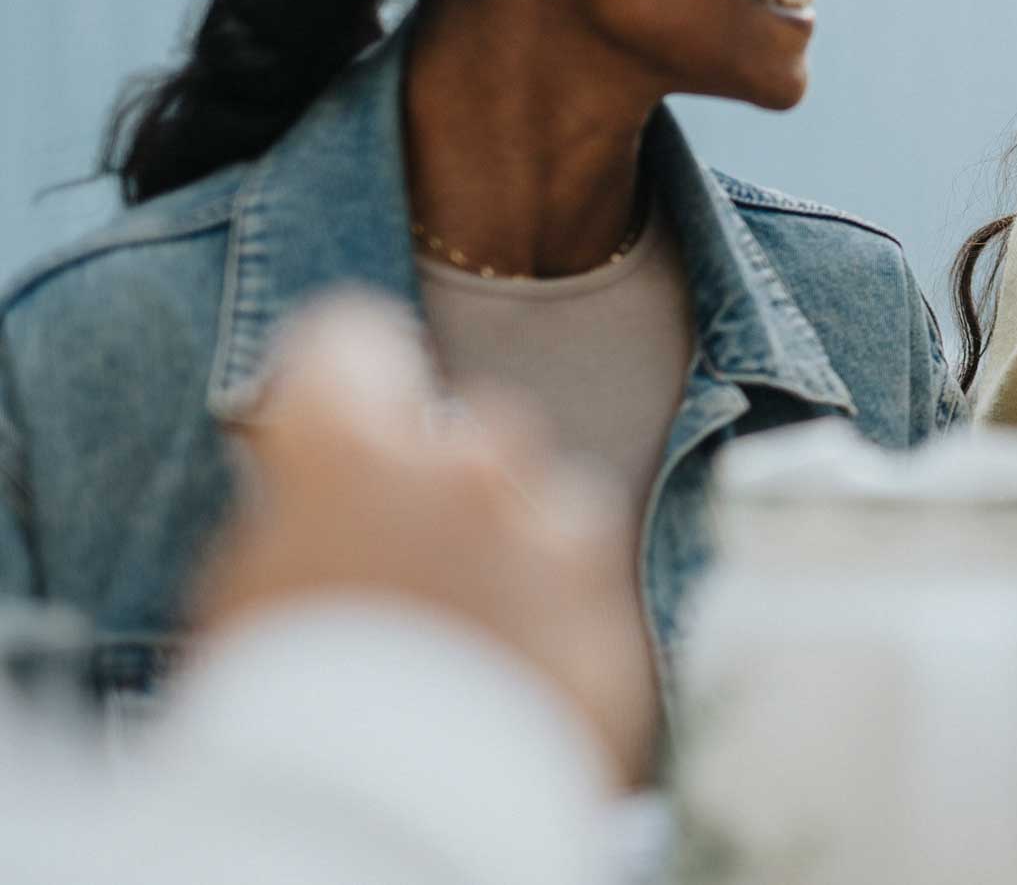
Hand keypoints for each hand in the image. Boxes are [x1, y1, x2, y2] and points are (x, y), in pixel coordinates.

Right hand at [193, 292, 657, 786]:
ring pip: (553, 501)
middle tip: (421, 563)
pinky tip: (522, 676)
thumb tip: (328, 470)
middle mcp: (464, 466)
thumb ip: (309, 499)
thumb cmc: (283, 715)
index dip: (345, 377)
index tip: (349, 413)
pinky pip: (593, 585)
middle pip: (476, 426)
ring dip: (525, 547)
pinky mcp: (610, 609)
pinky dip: (566, 618)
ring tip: (476, 636)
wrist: (381, 831)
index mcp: (348, 448)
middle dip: (456, 477)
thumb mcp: (253, 586)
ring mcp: (552, 534)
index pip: (350, 336)